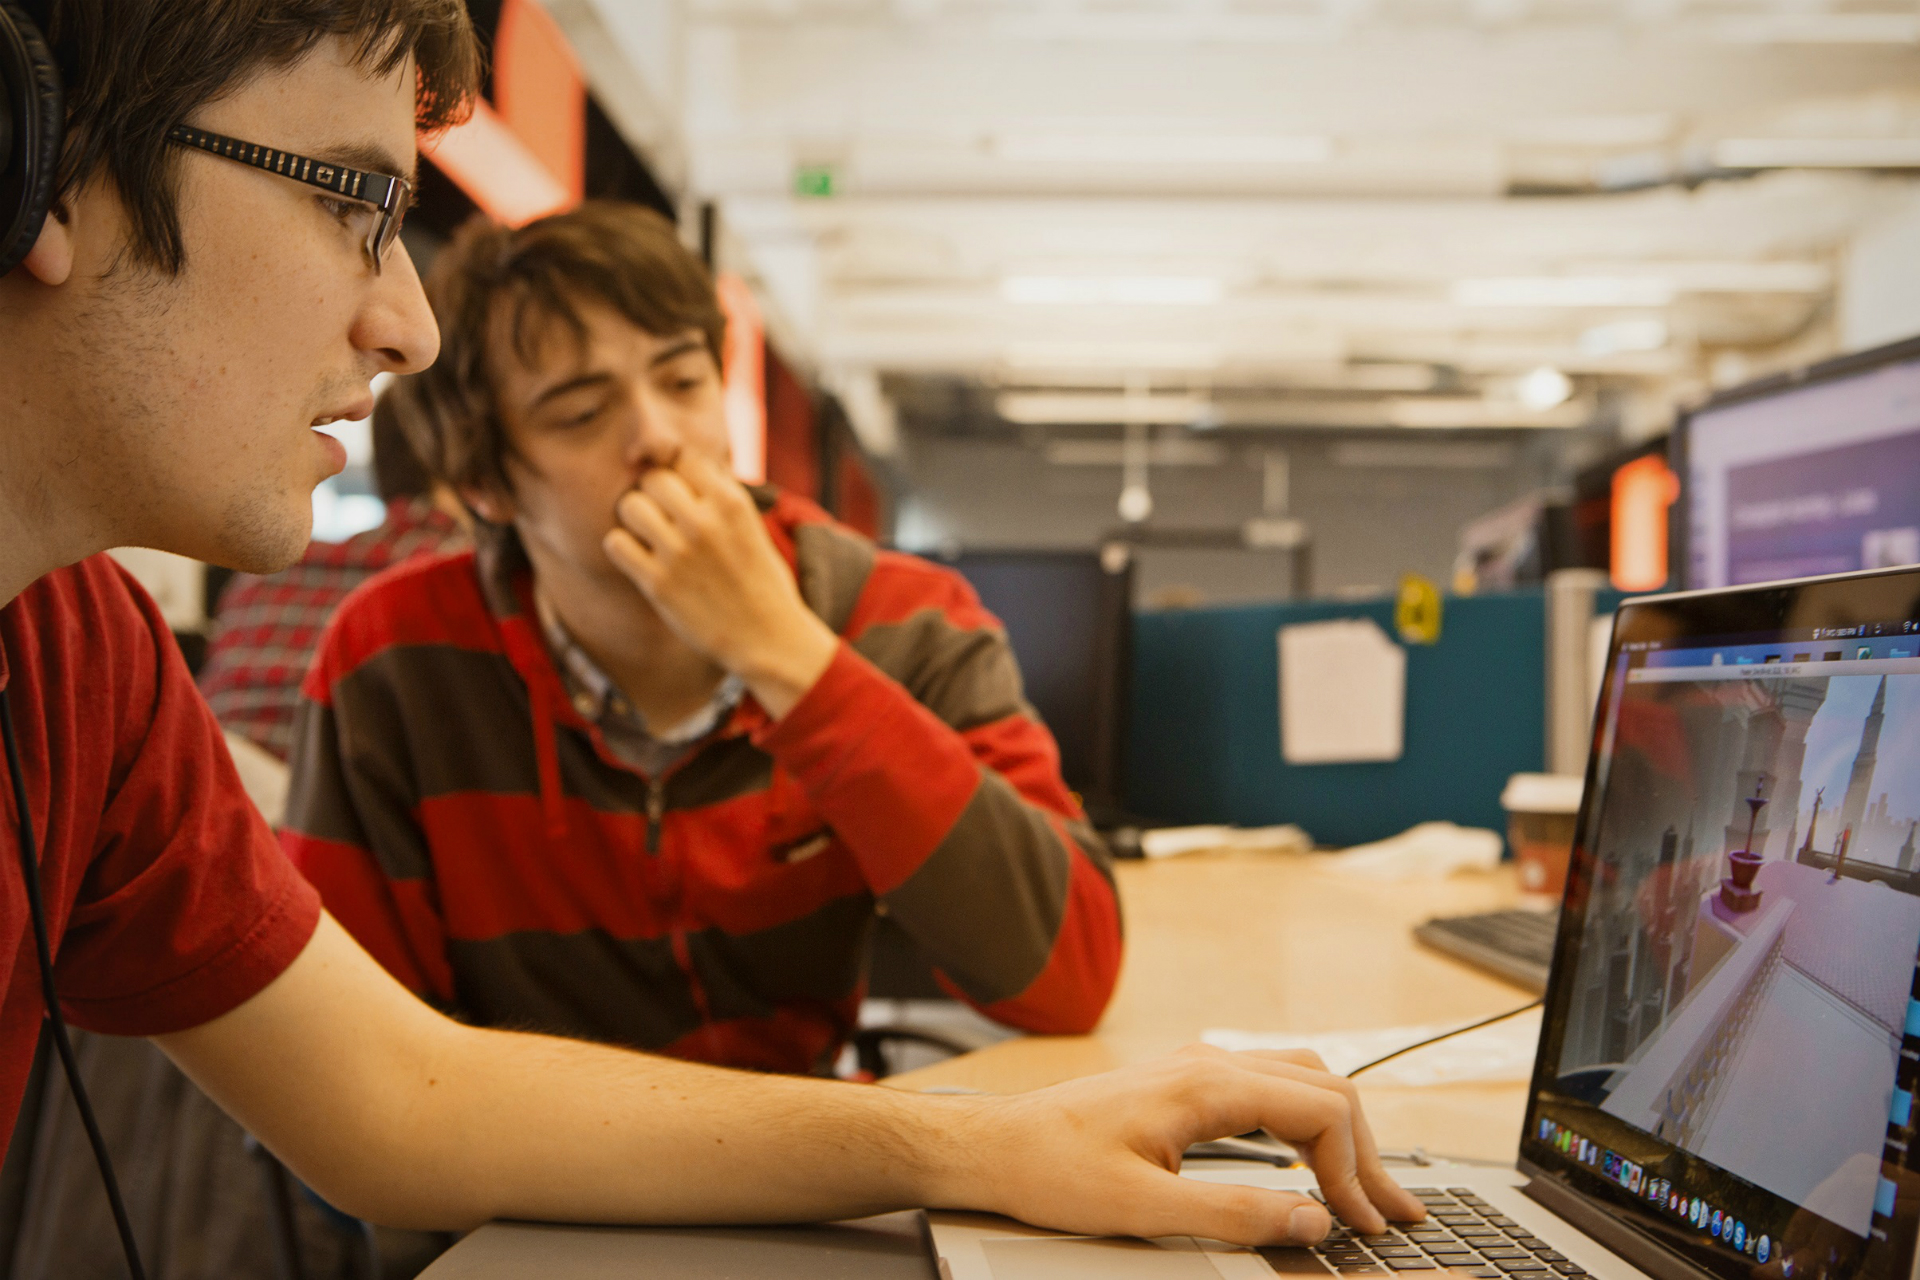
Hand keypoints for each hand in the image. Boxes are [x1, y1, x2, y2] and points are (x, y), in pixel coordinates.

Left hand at [602, 453, 837, 718]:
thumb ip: (719, 495)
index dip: (678, 473)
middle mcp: (705, 523)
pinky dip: (622, 548)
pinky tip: (640, 558)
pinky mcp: (658, 584)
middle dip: (653, 495)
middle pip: (652, 479)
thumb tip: (680, 464)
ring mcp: (679, 554)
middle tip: (662, 516)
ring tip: (649, 536)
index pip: (683, 457)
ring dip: (634, 519)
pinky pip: (615, 544)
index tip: (682, 494)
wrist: (769, 638)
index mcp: (732, 503)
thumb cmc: (760, 580)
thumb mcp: (751, 525)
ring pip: (629, 506)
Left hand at [932, 1045, 1426, 1246]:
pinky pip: (1269, 1086)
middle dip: (1365, 1152)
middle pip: (1324, 1089)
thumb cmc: (1050, 1169)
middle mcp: (1208, 1062)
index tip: (1365, 1224)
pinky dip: (1307, 1121)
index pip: (1321, 1110)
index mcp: (1205, 1083)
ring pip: (1301, 1080)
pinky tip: (1310, 1159)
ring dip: (1340, 1132)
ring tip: (1366, 1189)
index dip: (1356, 1171)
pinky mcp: (1184, 1082)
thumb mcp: (1143, 1207)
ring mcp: (1196, 1066)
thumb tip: (1311, 1220)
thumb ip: (1234, 1212)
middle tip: (1392, 1213)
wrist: (992, 1145)